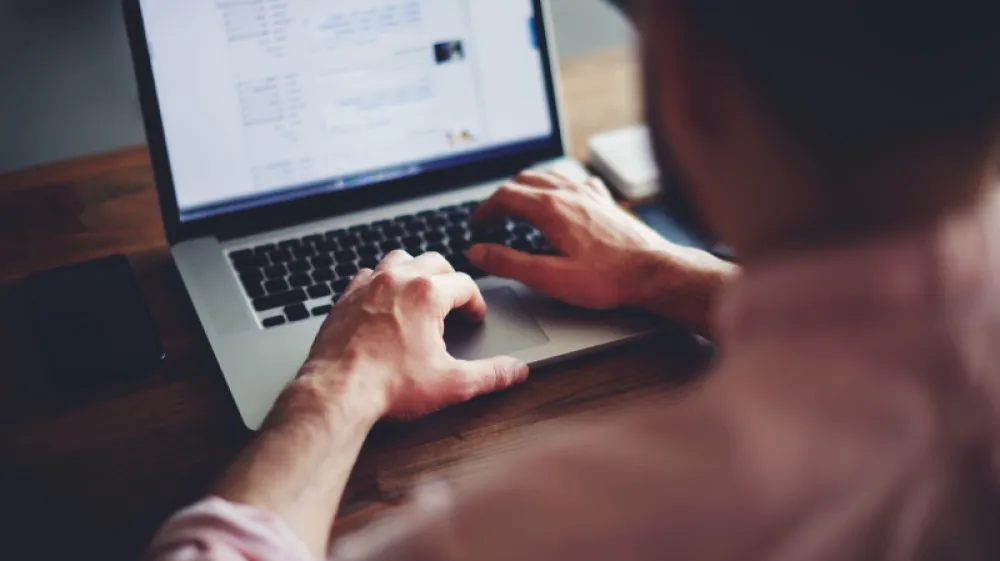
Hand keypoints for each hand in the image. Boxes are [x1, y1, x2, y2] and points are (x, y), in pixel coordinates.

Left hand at [301, 250, 528, 419]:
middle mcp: (397, 280)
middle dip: (449, 279)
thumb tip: (516, 370)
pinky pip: (367, 275)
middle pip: (434, 261)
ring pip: (399, 259)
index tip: (475, 317)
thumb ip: (490, 374)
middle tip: (454, 302)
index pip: (465, 285)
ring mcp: (367, 286)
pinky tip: (383, 302)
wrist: (337, 392)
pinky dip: (380, 282)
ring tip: (421, 293)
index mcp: (427, 294)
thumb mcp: (451, 383)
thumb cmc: (390, 385)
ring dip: (414, 271)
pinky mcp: (344, 298)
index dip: (476, 302)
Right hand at [468, 170, 734, 332]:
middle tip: (492, 218)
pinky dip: (556, 185)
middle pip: (523, 181)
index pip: (504, 196)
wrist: (653, 271)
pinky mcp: (605, 200)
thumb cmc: (606, 278)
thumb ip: (508, 263)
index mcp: (550, 208)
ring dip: (526, 188)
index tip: (476, 225)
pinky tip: (560, 197)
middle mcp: (569, 192)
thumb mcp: (548, 277)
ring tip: (517, 205)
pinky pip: (573, 180)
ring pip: (548, 176)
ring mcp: (589, 192)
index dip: (484, 210)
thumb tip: (478, 252)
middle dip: (502, 198)